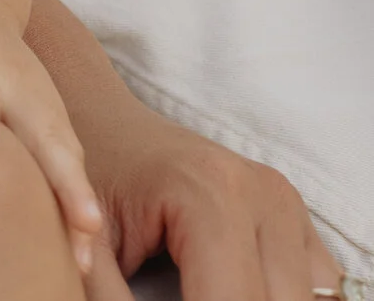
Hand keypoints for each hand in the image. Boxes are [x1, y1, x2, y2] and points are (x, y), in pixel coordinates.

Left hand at [0, 0, 103, 273]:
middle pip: (42, 130)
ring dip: (81, 200)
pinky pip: (75, 163)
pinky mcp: (57, 121)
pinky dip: (83, 202)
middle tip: (79, 221)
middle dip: (62, 175)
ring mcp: (42, 102)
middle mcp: (12, 84)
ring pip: (68, 152)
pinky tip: (85, 252)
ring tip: (84, 260)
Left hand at [73, 91, 342, 300]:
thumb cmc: (89, 174)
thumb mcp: (87, 239)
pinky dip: (277, 297)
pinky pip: (316, 288)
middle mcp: (263, 195)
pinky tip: (226, 287)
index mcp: (211, 195)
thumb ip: (108, 295)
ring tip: (192, 290)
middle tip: (172, 294)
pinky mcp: (296, 218)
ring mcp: (287, 205)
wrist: (104, 120)